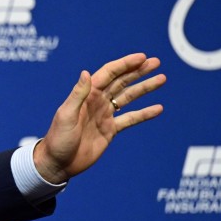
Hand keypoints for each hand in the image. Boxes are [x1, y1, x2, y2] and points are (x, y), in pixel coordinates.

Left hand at [33, 53, 164, 184]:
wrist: (58, 163)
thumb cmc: (58, 138)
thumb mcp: (66, 115)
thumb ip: (78, 95)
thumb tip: (85, 72)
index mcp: (87, 95)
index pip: (109, 74)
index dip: (125, 64)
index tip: (142, 57)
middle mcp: (97, 101)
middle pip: (122, 81)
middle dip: (138, 71)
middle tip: (156, 62)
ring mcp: (105, 115)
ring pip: (129, 97)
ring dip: (144, 88)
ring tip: (162, 79)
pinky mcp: (110, 130)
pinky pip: (130, 119)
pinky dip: (144, 114)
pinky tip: (158, 108)